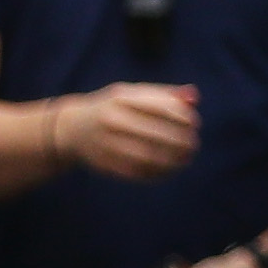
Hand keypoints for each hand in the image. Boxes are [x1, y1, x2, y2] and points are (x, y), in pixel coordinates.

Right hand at [58, 80, 198, 179]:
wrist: (72, 129)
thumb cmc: (112, 108)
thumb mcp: (132, 94)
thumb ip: (164, 94)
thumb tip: (194, 97)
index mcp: (121, 98)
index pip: (162, 107)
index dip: (184, 117)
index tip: (194, 124)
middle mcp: (112, 119)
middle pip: (157, 134)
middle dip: (182, 142)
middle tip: (193, 145)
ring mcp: (106, 143)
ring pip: (149, 156)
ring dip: (173, 161)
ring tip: (185, 160)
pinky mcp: (105, 163)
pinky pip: (138, 172)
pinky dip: (158, 173)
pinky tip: (168, 170)